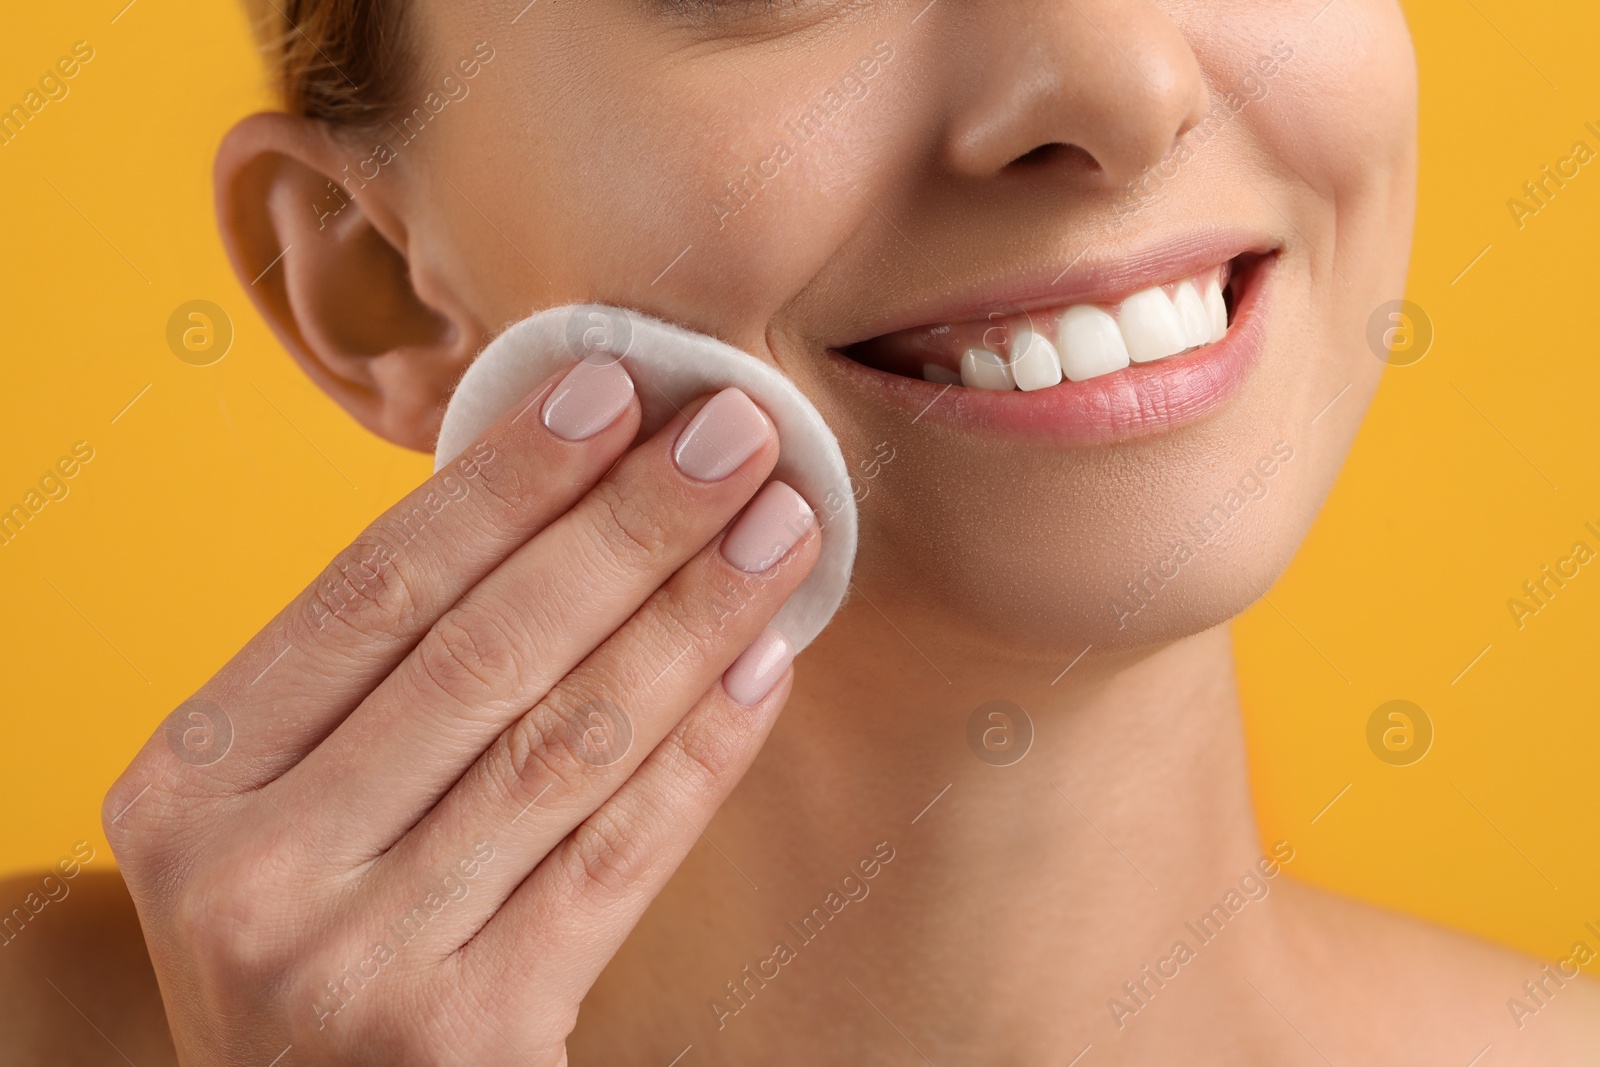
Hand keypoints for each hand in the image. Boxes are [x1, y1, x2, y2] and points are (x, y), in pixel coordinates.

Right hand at [104, 358, 819, 1065]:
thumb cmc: (309, 926)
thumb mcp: (284, 800)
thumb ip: (376, 675)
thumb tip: (558, 497)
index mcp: (187, 780)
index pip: (373, 587)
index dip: (504, 479)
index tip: (611, 387)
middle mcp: (252, 871)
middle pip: (482, 651)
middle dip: (628, 524)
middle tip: (734, 430)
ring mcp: (357, 963)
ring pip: (567, 743)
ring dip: (692, 618)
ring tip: (780, 528)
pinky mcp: (470, 1038)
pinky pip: (617, 860)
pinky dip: (701, 753)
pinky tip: (763, 665)